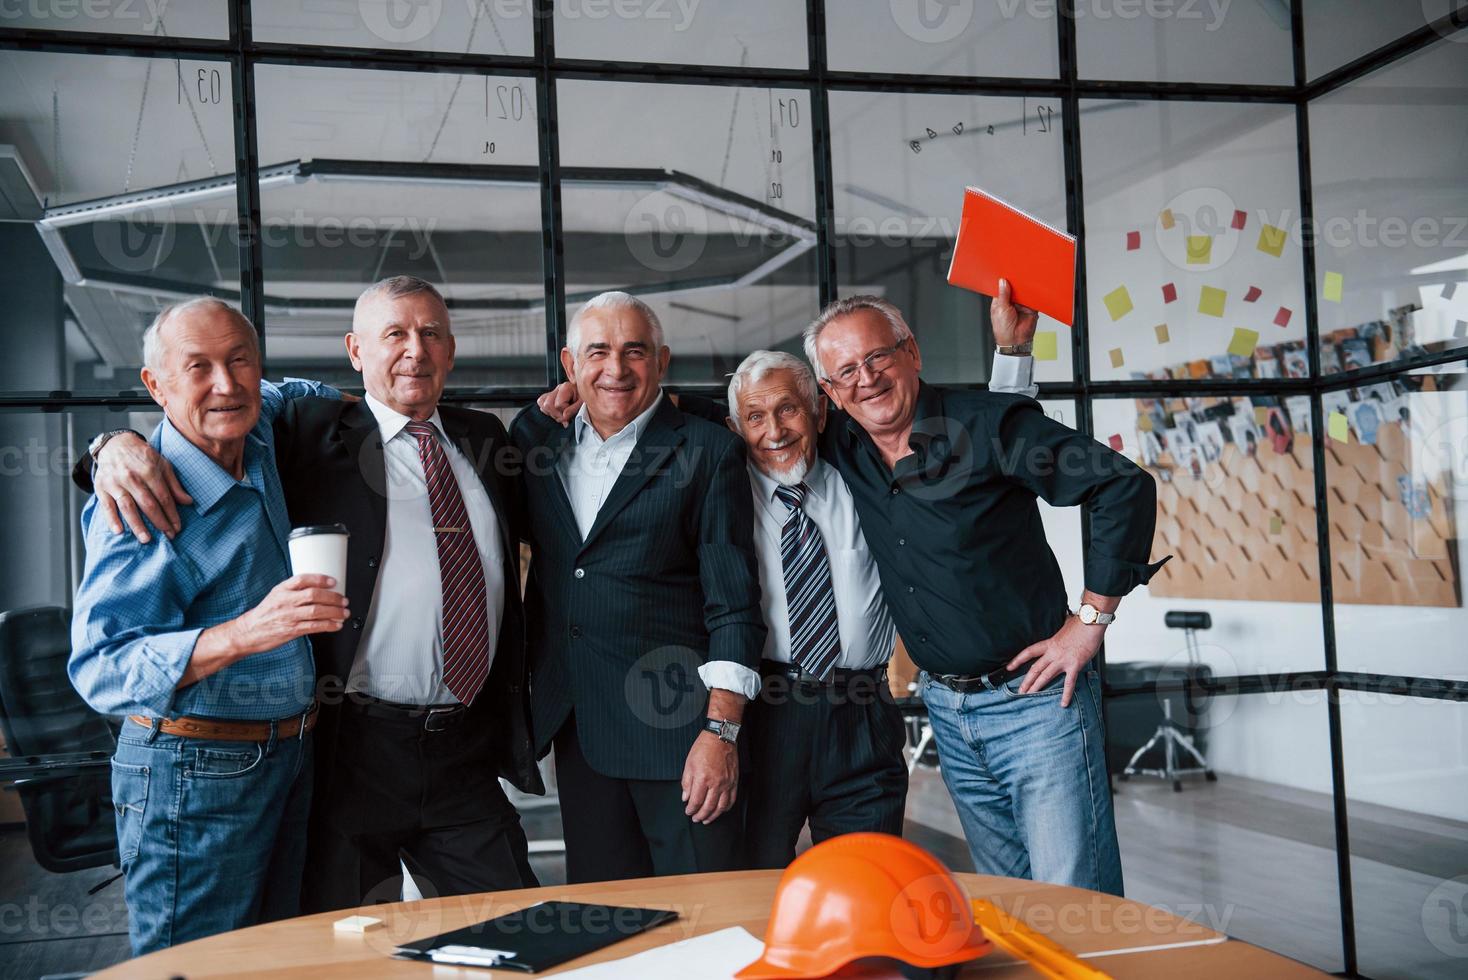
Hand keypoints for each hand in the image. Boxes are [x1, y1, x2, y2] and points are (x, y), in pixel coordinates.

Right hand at [95, 433, 193, 542]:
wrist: (115, 444)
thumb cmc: (142, 456)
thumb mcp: (162, 464)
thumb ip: (174, 484)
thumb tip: (188, 502)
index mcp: (149, 470)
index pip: (163, 497)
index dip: (172, 514)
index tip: (178, 527)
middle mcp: (132, 477)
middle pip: (147, 503)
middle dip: (159, 521)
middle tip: (168, 535)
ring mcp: (115, 483)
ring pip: (127, 507)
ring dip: (137, 524)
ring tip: (146, 539)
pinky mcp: (101, 487)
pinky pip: (106, 506)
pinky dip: (111, 519)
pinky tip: (119, 532)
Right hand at [229, 575, 348, 653]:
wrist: (248, 632)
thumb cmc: (265, 614)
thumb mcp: (276, 596)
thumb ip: (294, 591)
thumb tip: (319, 589)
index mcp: (281, 590)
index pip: (302, 579)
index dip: (320, 579)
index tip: (333, 581)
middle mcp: (285, 601)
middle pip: (313, 595)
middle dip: (332, 597)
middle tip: (344, 600)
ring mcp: (289, 616)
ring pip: (316, 611)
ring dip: (334, 612)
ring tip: (344, 612)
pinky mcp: (292, 630)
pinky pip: (314, 627)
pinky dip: (328, 625)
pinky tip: (336, 625)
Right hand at [537, 382, 581, 426]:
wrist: (588, 397)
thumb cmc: (585, 400)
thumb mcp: (583, 405)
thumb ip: (573, 410)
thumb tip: (564, 415)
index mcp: (567, 387)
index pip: (558, 405)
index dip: (564, 413)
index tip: (570, 416)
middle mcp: (558, 388)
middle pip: (548, 404)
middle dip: (556, 414)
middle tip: (565, 418)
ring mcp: (553, 391)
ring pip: (542, 402)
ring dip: (551, 412)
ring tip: (561, 414)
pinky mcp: (549, 395)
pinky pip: (540, 402)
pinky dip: (547, 410)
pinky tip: (556, 412)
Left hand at [681, 732, 737, 823]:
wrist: (720, 737)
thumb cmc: (704, 748)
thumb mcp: (689, 764)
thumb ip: (686, 782)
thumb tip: (686, 797)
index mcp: (702, 778)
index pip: (696, 801)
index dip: (691, 809)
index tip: (688, 812)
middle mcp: (716, 783)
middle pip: (708, 806)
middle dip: (700, 815)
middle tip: (696, 819)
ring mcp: (727, 783)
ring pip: (721, 806)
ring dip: (713, 815)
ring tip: (707, 819)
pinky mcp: (734, 781)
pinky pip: (731, 799)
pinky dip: (726, 808)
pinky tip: (721, 810)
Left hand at [991, 277, 1038, 347]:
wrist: (1015, 341)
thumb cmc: (1003, 329)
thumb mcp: (1000, 309)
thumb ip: (1003, 294)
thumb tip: (1002, 281)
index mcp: (1000, 301)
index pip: (1003, 288)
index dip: (1004, 281)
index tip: (1006, 273)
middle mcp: (1011, 302)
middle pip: (1015, 288)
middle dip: (1016, 283)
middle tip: (1017, 275)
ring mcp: (1021, 304)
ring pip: (1024, 292)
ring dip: (1025, 288)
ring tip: (1025, 282)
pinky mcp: (1031, 308)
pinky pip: (1033, 298)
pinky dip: (1034, 294)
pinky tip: (1032, 290)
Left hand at [1005, 615, 1103, 706]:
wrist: (1090, 621)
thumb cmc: (1081, 624)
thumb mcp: (1065, 628)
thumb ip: (1061, 634)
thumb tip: (1063, 630)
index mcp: (1050, 643)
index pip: (1029, 652)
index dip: (1018, 660)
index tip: (1010, 667)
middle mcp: (1053, 653)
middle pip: (1035, 668)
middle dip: (1026, 681)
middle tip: (1020, 691)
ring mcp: (1063, 659)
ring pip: (1045, 676)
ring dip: (1037, 687)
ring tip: (1030, 696)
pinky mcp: (1075, 665)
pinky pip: (1069, 682)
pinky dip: (1066, 694)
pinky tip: (1063, 703)